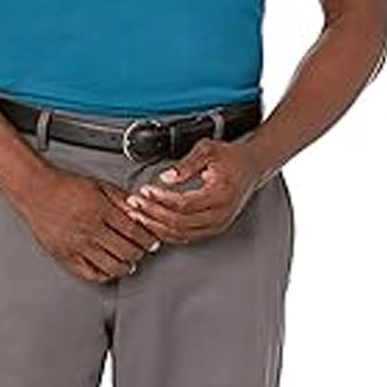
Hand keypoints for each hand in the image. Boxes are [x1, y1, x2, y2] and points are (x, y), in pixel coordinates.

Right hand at [19, 168, 161, 282]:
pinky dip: (105, 275)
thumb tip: (142, 212)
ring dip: (125, 266)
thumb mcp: (100, 185)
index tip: (152, 241)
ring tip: (128, 261)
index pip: (134, 231)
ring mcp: (77, 246)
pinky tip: (109, 268)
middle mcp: (89, 230)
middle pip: (126, 251)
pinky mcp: (65, 256)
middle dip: (139, 253)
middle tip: (141, 250)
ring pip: (111, 267)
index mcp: (100, 210)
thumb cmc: (66, 187)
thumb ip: (122, 199)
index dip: (148, 239)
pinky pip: (90, 274)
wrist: (37, 191)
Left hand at [123, 137, 266, 243]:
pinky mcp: (213, 228)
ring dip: (156, 226)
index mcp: (220, 194)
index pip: (184, 204)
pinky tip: (152, 224)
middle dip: (152, 214)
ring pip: (181, 234)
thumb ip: (187, 163)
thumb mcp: (209, 149)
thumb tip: (167, 177)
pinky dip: (166, 232)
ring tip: (137, 215)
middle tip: (134, 203)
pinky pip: (186, 237)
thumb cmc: (231, 157)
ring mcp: (218, 224)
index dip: (161, 199)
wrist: (252, 167)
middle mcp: (220, 214)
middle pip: (179, 222)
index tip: (145, 190)